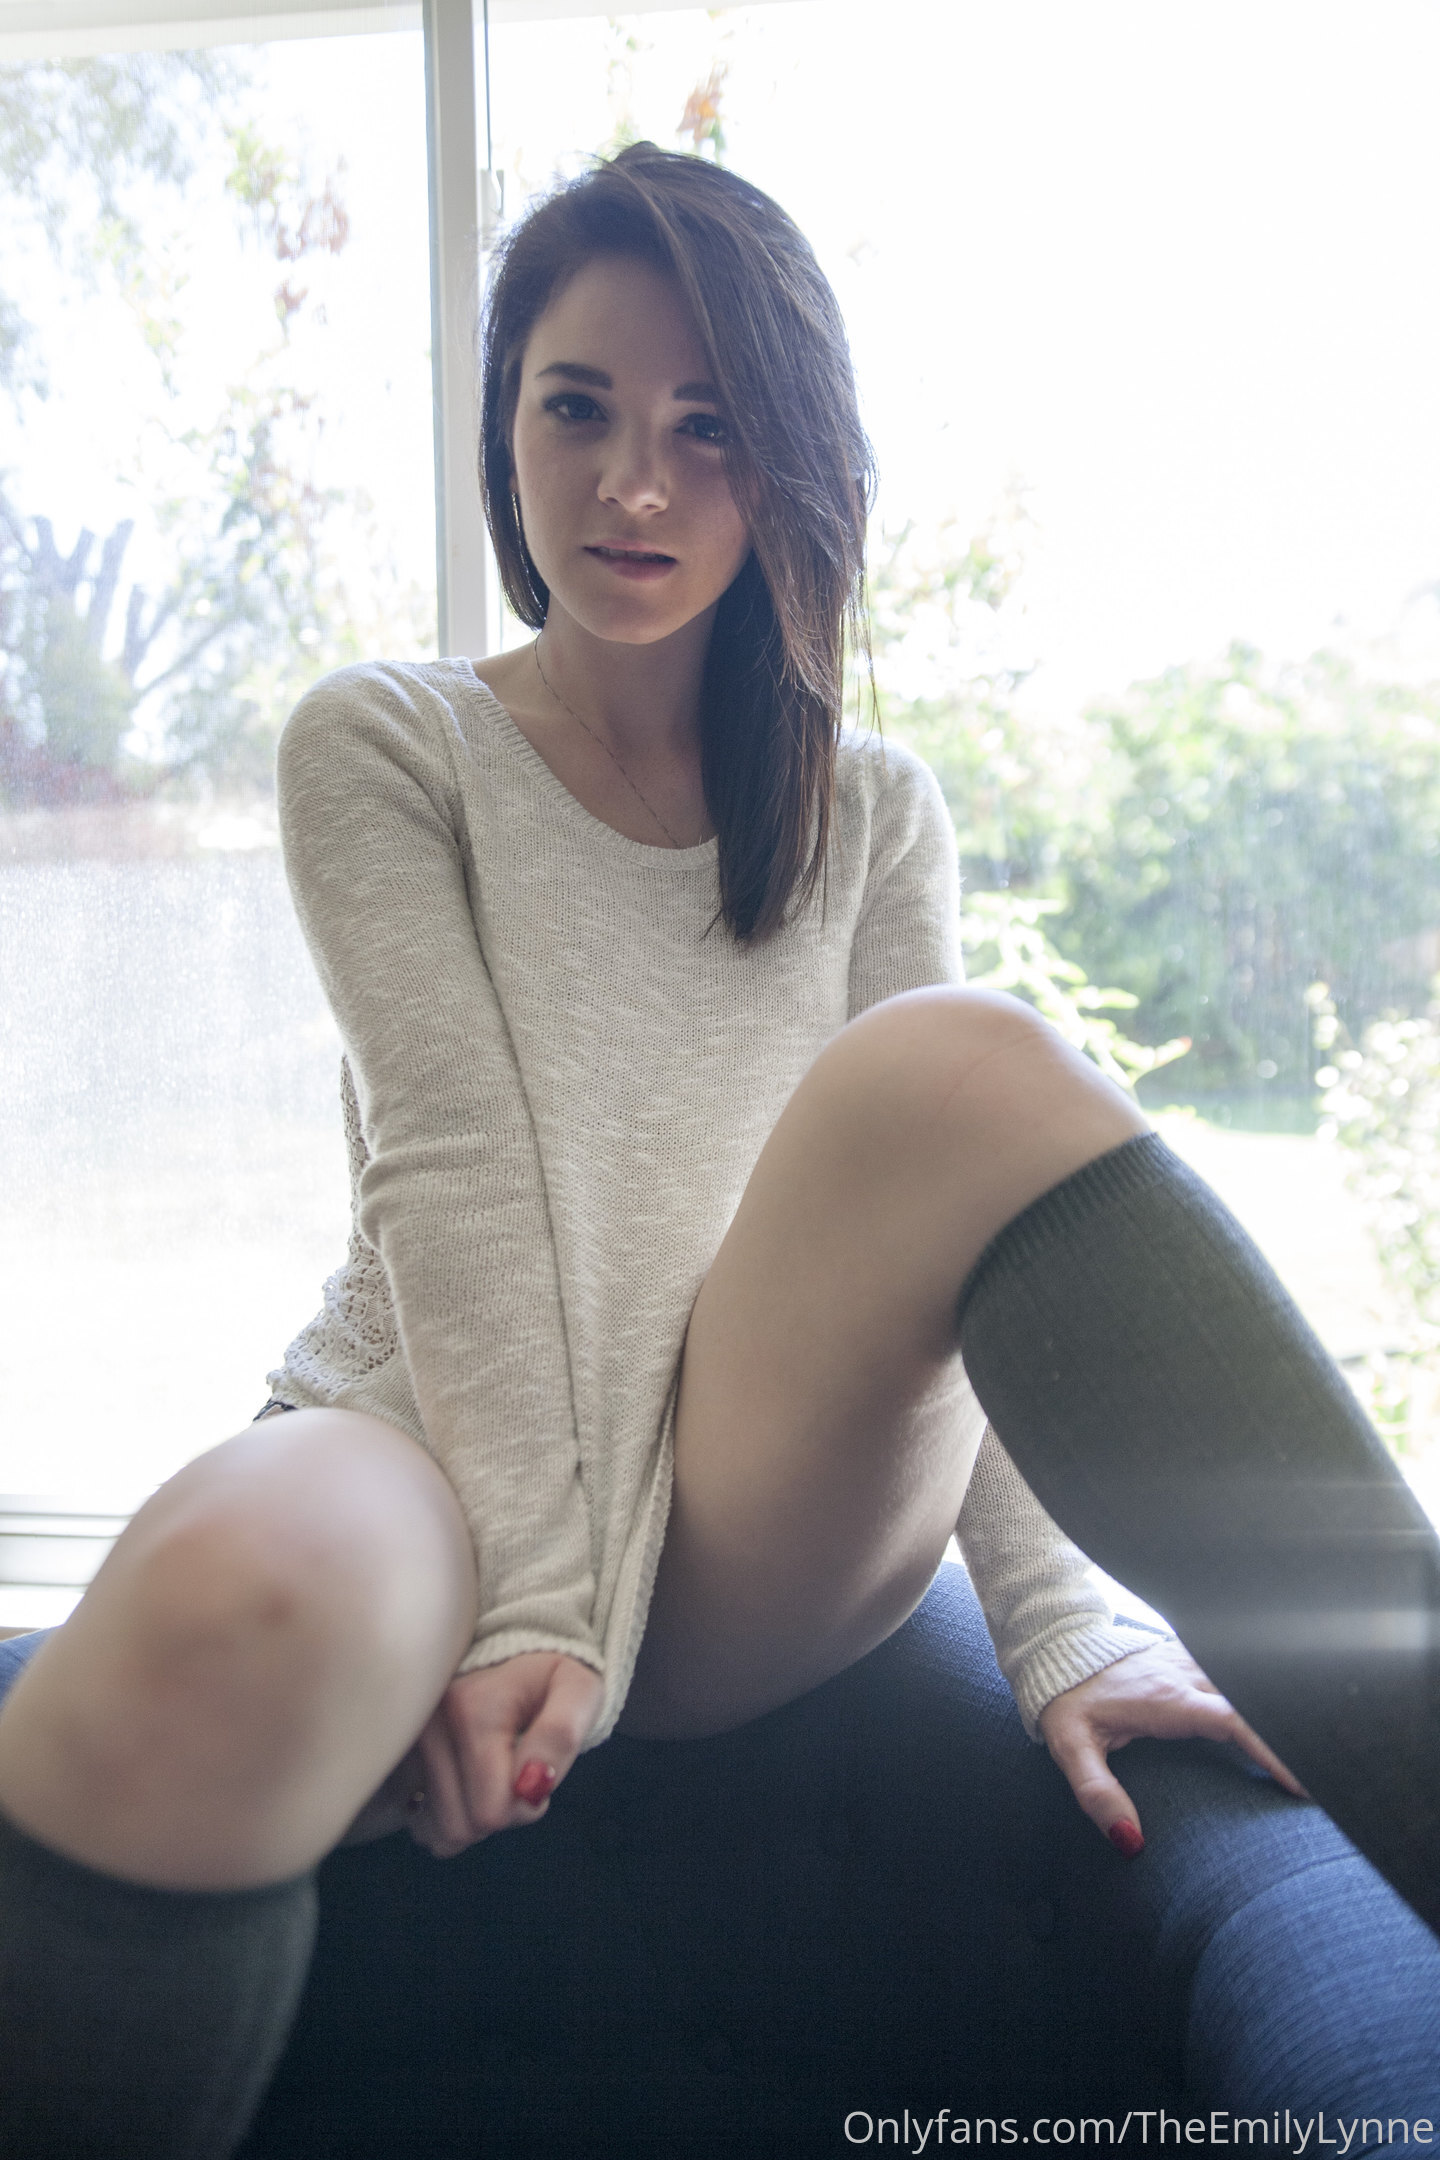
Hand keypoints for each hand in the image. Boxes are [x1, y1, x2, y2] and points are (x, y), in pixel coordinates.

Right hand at [340, 1651, 603, 1859]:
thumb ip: (561, 1736)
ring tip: (492, 1774)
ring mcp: (406, 1741)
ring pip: (436, 1828)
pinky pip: (417, 1816)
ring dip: (471, 1815)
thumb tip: (531, 1789)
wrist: (510, 1636)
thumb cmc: (549, 1670)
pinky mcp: (397, 1751)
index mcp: (471, 1711)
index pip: (491, 1812)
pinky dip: (446, 1810)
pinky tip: (467, 1779)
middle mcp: (427, 1727)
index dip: (524, 1806)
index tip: (538, 1774)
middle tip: (517, 1774)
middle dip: (498, 1814)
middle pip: (460, 1826)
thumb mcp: (578, 1690)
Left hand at [1036, 1637, 1307, 1851]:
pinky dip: (1261, 1696)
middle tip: (1329, 1773)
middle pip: (1254, 1699)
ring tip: (1320, 1751)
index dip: (1271, 1749)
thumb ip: (1096, 1793)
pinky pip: (1237, 1673)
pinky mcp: (1192, 1659)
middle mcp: (1187, 1675)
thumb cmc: (1067, 1703)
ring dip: (1280, 1712)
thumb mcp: (1070, 1748)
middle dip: (1292, 1733)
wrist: (1057, 1651)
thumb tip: (1131, 1841)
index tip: (1302, 1784)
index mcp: (1167, 1699)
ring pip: (1250, 1683)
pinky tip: (1286, 1719)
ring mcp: (1192, 1662)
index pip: (1233, 1719)